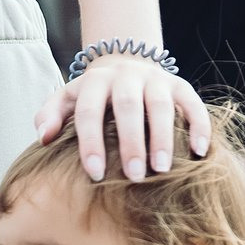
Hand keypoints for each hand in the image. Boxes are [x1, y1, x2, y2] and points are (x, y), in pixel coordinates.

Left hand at [33, 54, 211, 182]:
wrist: (126, 68)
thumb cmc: (93, 98)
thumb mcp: (67, 100)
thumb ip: (51, 116)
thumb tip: (44, 138)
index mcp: (96, 81)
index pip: (90, 111)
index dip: (91, 142)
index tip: (95, 174)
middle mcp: (126, 76)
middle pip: (128, 107)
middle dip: (131, 142)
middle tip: (134, 176)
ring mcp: (155, 79)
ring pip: (160, 105)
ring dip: (162, 137)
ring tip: (162, 169)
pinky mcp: (179, 85)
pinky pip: (192, 104)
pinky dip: (198, 126)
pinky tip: (199, 152)